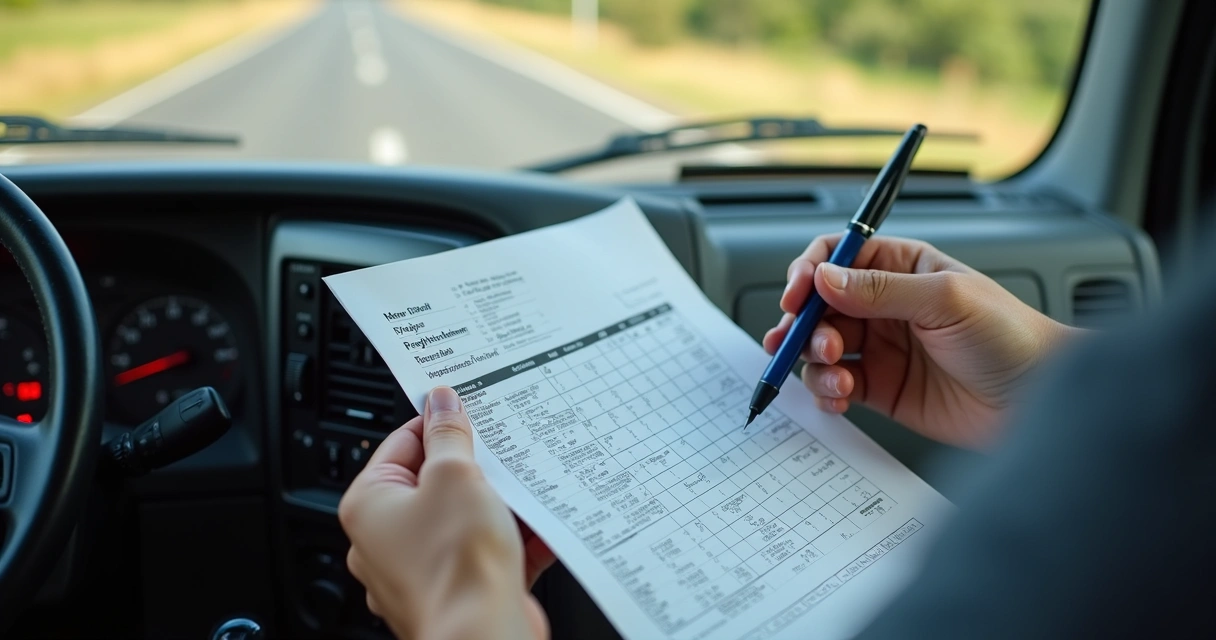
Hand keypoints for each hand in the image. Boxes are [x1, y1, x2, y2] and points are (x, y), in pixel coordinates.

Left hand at [339, 386, 552, 639]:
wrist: (484, 636)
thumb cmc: (455, 567)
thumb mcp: (456, 476)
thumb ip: (449, 434)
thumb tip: (441, 403)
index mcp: (369, 506)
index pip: (401, 443)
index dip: (438, 423)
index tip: (468, 410)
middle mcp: (385, 541)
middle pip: (433, 482)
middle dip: (474, 467)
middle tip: (500, 450)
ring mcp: (421, 570)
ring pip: (463, 518)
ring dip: (497, 503)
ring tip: (523, 489)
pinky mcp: (457, 591)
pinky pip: (484, 553)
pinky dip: (511, 538)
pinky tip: (537, 527)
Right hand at [765, 235, 1080, 448]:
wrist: (1039, 400)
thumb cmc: (1011, 337)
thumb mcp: (946, 300)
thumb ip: (880, 289)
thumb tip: (826, 277)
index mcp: (902, 268)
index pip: (837, 258)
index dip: (810, 273)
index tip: (799, 295)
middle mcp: (885, 306)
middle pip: (819, 307)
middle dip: (807, 325)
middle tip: (821, 344)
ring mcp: (881, 349)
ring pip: (821, 348)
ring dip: (816, 362)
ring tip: (840, 376)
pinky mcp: (881, 389)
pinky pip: (835, 387)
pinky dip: (826, 393)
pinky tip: (841, 397)